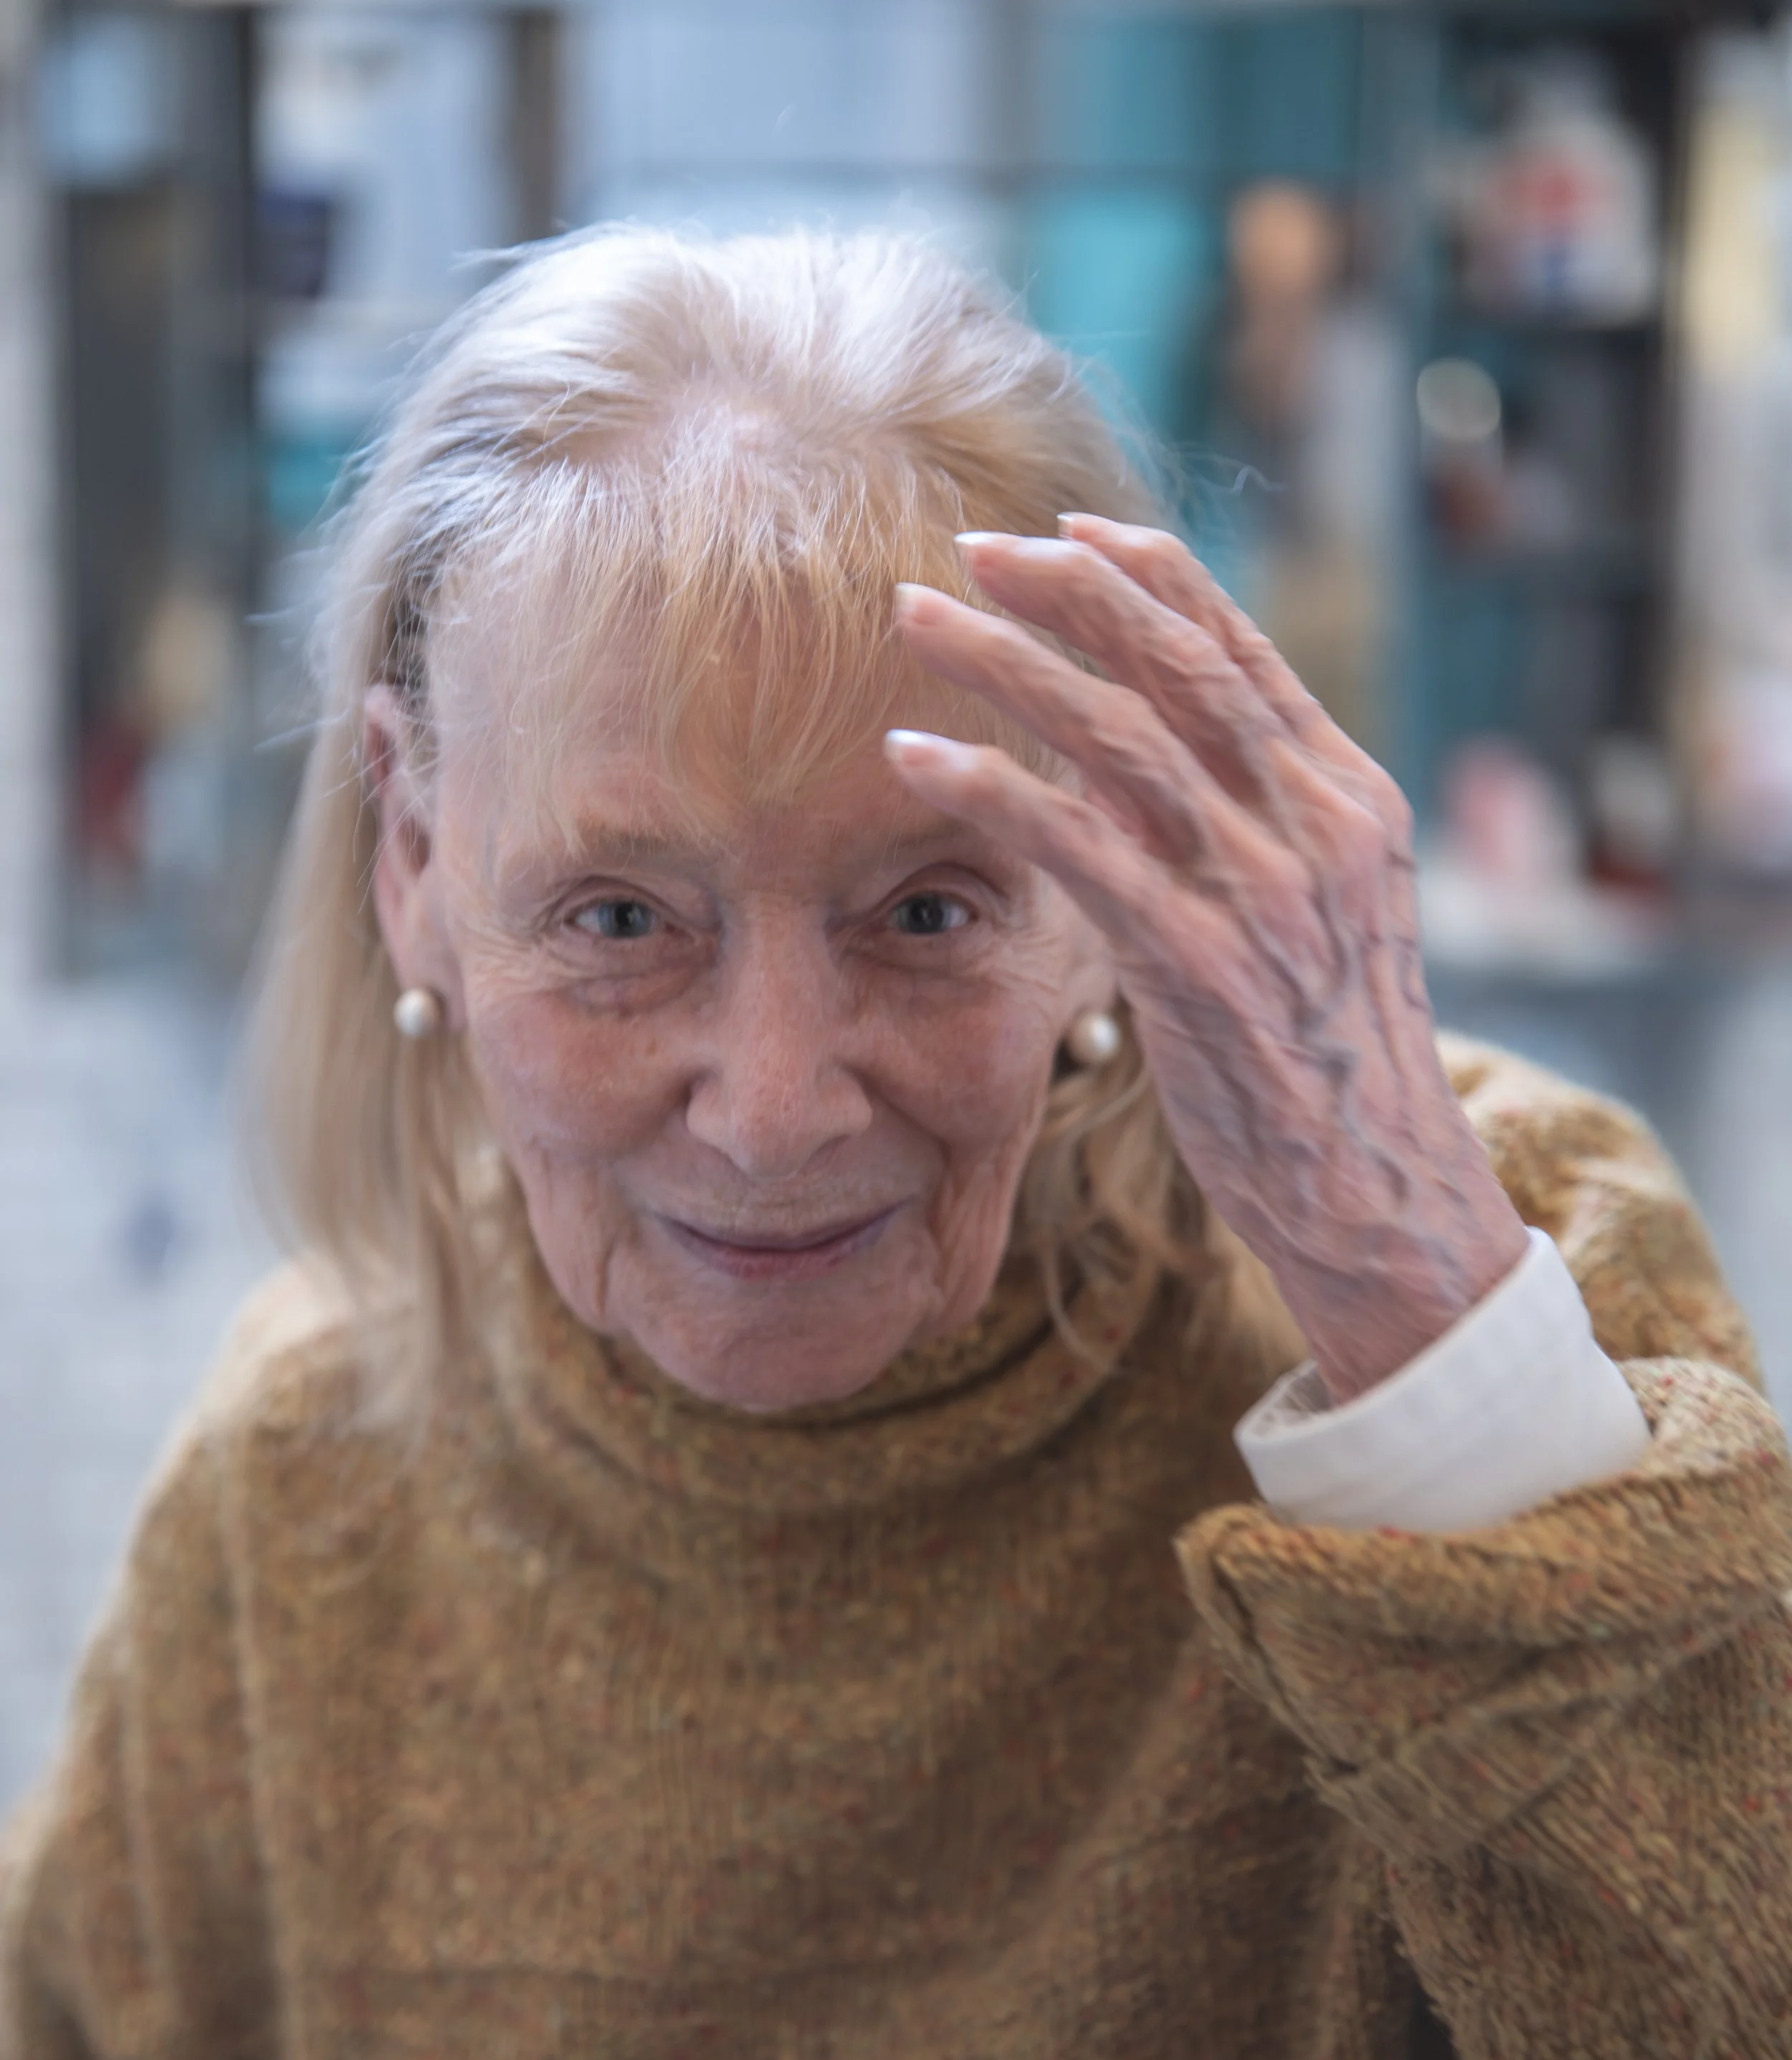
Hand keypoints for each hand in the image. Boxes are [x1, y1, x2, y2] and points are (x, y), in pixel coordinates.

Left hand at [888, 517, 1527, 1402]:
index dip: (1149, 576)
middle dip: (1065, 591)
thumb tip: (1111, 751)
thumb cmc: (1322, 1065)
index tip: (1066, 530)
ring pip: (1119, 736)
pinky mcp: (1203, 965)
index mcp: (1349, 798)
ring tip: (916, 616)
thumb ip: (1230, 825)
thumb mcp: (1302, 920)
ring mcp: (1265, 893)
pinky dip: (990, 787)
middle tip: (967, 549)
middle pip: (1176, 665)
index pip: (1240, 650)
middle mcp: (1316, 825)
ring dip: (1006, 662)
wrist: (1379, 1195)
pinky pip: (1078, 846)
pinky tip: (913, 754)